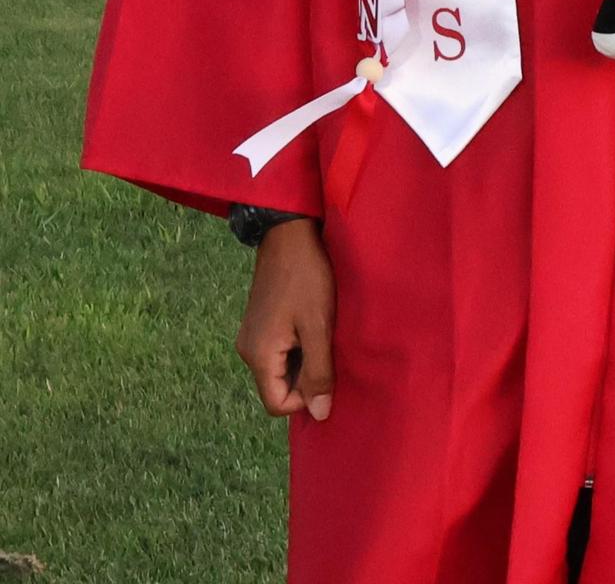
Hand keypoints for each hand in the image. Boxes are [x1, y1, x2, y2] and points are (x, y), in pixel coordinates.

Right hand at [235, 218, 335, 420]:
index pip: (277, 405)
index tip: (329, 371)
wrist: (288, 234)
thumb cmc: (307, 278)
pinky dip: (299, 344)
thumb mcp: (319, 326)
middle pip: (278, 387)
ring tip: (325, 332)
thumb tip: (320, 415)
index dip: (306, 398)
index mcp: (259, 356)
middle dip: (307, 377)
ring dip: (305, 359)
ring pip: (281, 368)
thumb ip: (319, 371)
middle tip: (331, 348)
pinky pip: (279, 349)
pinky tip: (315, 322)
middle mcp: (249, 351)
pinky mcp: (260, 322)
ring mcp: (252, 335)